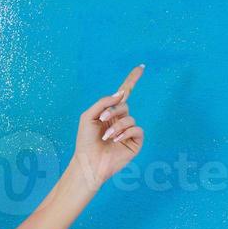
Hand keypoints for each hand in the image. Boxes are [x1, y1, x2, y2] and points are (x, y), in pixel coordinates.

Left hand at [71, 64, 145, 190]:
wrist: (89, 161)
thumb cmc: (85, 140)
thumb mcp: (88, 116)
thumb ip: (104, 102)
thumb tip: (121, 93)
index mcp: (109, 113)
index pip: (123, 94)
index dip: (131, 80)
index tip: (141, 67)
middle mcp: (120, 120)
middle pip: (124, 105)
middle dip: (112, 112)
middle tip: (101, 120)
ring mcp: (128, 131)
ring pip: (130, 118)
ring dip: (117, 126)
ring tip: (106, 137)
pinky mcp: (135, 142)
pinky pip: (137, 129)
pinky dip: (126, 133)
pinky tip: (116, 141)